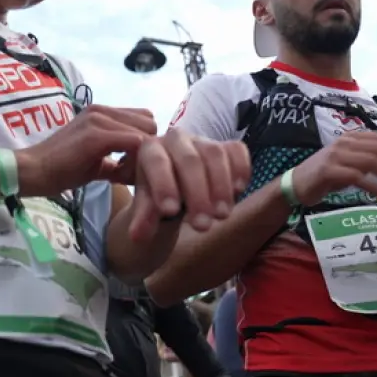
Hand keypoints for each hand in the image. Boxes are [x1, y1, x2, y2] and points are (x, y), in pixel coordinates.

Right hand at [16, 104, 156, 196]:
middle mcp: (102, 109)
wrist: (34, 171)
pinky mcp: (96, 135)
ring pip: (145, 132)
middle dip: (147, 147)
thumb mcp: (96, 159)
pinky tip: (118, 176)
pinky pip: (135, 143)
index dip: (144, 142)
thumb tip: (140, 168)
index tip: (131, 164)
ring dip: (141, 155)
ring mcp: (99, 119)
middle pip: (149, 122)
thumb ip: (118, 158)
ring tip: (123, 173)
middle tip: (129, 169)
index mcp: (102, 112)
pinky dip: (134, 162)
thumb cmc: (62, 168)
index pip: (143, 118)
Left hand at [125, 127, 249, 242]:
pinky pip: (237, 151)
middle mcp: (176, 139)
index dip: (164, 185)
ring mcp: (203, 140)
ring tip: (222, 216)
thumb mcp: (148, 208)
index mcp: (151, 149)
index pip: (157, 162)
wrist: (178, 186)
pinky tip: (239, 191)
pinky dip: (241, 169)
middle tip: (202, 226)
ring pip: (215, 154)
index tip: (170, 212)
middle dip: (197, 194)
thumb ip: (145, 219)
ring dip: (221, 186)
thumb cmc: (160, 195)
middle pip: (189, 160)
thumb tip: (136, 237)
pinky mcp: (227, 146)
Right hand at [291, 131, 376, 205]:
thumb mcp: (352, 163)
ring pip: (372, 162)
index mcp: (354, 137)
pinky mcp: (329, 171)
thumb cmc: (328, 175)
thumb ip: (373, 160)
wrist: (297, 184)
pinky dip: (373, 185)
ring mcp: (336, 156)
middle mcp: (346, 142)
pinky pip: (356, 176)